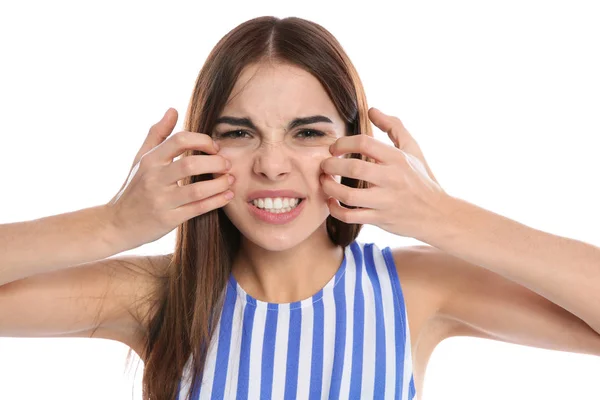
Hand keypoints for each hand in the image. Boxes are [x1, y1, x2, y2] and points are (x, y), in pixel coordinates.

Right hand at [105, 108, 233, 248]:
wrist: (117, 224)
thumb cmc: (134, 188)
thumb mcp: (140, 159)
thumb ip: (157, 134)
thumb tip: (173, 109)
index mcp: (150, 160)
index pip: (180, 140)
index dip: (203, 140)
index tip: (215, 147)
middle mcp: (154, 179)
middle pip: (191, 164)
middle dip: (215, 162)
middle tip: (227, 164)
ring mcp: (160, 201)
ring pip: (197, 190)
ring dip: (219, 184)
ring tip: (231, 179)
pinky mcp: (168, 220)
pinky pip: (197, 209)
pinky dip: (217, 201)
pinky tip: (228, 195)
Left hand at [320, 107, 447, 239]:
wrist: (437, 213)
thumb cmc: (421, 179)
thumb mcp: (412, 149)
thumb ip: (393, 126)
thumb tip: (371, 110)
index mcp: (397, 158)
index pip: (364, 143)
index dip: (343, 142)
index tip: (334, 148)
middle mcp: (391, 179)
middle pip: (354, 169)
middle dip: (331, 165)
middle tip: (324, 165)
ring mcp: (385, 201)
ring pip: (349, 196)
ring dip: (330, 188)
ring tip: (324, 181)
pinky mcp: (380, 219)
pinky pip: (351, 216)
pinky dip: (335, 209)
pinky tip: (331, 202)